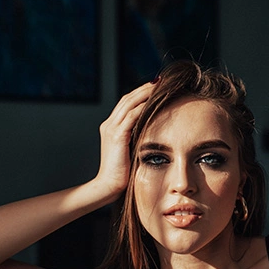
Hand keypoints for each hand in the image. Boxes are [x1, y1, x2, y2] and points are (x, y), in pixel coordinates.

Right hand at [95, 81, 155, 200]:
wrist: (108, 187)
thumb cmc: (122, 173)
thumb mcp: (130, 151)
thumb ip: (137, 138)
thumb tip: (155, 131)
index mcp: (111, 127)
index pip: (126, 104)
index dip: (140, 94)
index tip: (156, 87)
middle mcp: (109, 125)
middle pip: (127, 99)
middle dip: (144, 89)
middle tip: (160, 81)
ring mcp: (111, 129)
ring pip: (129, 103)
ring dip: (144, 94)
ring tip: (159, 87)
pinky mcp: (116, 136)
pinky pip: (130, 116)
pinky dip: (142, 107)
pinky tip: (154, 102)